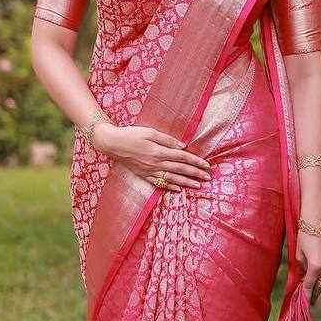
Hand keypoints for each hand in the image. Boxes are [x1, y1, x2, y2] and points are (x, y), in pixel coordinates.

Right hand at [94, 123, 211, 190]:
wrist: (112, 144)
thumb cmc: (131, 134)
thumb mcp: (150, 132)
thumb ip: (167, 140)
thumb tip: (183, 147)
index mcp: (159, 151)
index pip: (182, 157)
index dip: (196, 161)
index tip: (207, 165)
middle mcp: (156, 163)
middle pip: (180, 169)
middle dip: (195, 173)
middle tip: (208, 177)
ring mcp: (149, 171)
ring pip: (172, 178)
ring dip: (186, 182)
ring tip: (198, 185)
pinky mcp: (143, 175)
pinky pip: (159, 183)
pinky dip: (170, 186)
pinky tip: (178, 189)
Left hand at [297, 229, 320, 304]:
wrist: (318, 219)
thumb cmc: (304, 234)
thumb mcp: (299, 252)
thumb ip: (302, 267)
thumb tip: (303, 275)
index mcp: (315, 265)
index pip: (310, 284)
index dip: (306, 294)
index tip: (304, 302)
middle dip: (315, 291)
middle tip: (310, 297)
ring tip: (316, 285)